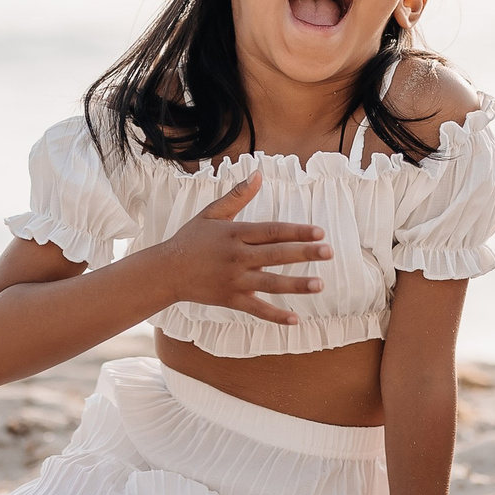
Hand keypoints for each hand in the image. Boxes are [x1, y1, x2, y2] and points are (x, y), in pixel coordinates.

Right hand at [158, 174, 331, 323]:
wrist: (165, 272)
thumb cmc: (190, 240)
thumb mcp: (211, 213)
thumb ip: (237, 195)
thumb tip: (259, 174)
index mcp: (235, 234)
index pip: (272, 231)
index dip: (296, 231)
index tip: (319, 231)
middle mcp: (237, 257)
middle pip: (276, 255)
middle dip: (304, 254)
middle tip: (329, 252)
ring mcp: (234, 281)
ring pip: (270, 283)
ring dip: (296, 285)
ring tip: (320, 284)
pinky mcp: (230, 299)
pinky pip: (256, 309)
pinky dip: (275, 316)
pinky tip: (295, 320)